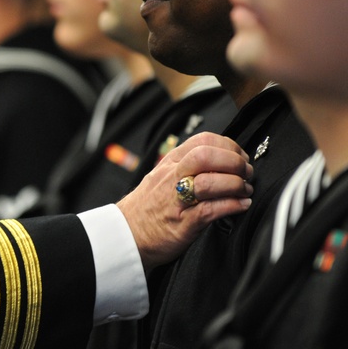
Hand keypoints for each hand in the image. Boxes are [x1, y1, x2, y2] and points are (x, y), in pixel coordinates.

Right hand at [116, 132, 252, 270]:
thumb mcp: (163, 176)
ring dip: (235, 185)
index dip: (228, 146)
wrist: (127, 233)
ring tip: (244, 191)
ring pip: (209, 182)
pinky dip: (232, 206)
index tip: (239, 156)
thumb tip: (220, 161)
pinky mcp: (183, 223)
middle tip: (245, 172)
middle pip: (206, 156)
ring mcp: (177, 199)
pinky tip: (241, 205)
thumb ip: (186, 166)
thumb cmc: (147, 207)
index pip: (202, 140)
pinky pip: (211, 210)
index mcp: (170, 163)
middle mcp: (172, 177)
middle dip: (234, 162)